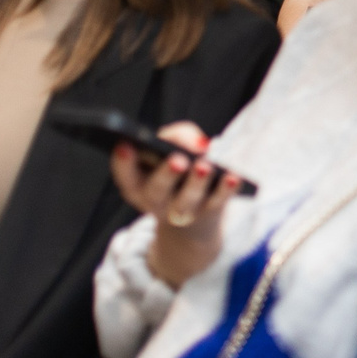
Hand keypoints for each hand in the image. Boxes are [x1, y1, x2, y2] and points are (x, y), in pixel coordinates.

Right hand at [110, 122, 237, 288]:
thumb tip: (198, 144)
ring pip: (188, 200)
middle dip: (166, 175)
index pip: (125, 177)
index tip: (125, 145)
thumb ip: (177, 137)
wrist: (192, 220)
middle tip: (177, 160)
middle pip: (157, 191)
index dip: (122, 163)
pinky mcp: (210, 212)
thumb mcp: (168, 152)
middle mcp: (156, 202)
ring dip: (196, 182)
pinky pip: (219, 201)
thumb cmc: (175, 171)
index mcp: (138, 186)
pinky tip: (234, 176)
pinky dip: (227, 189)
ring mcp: (183, 211)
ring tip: (204, 165)